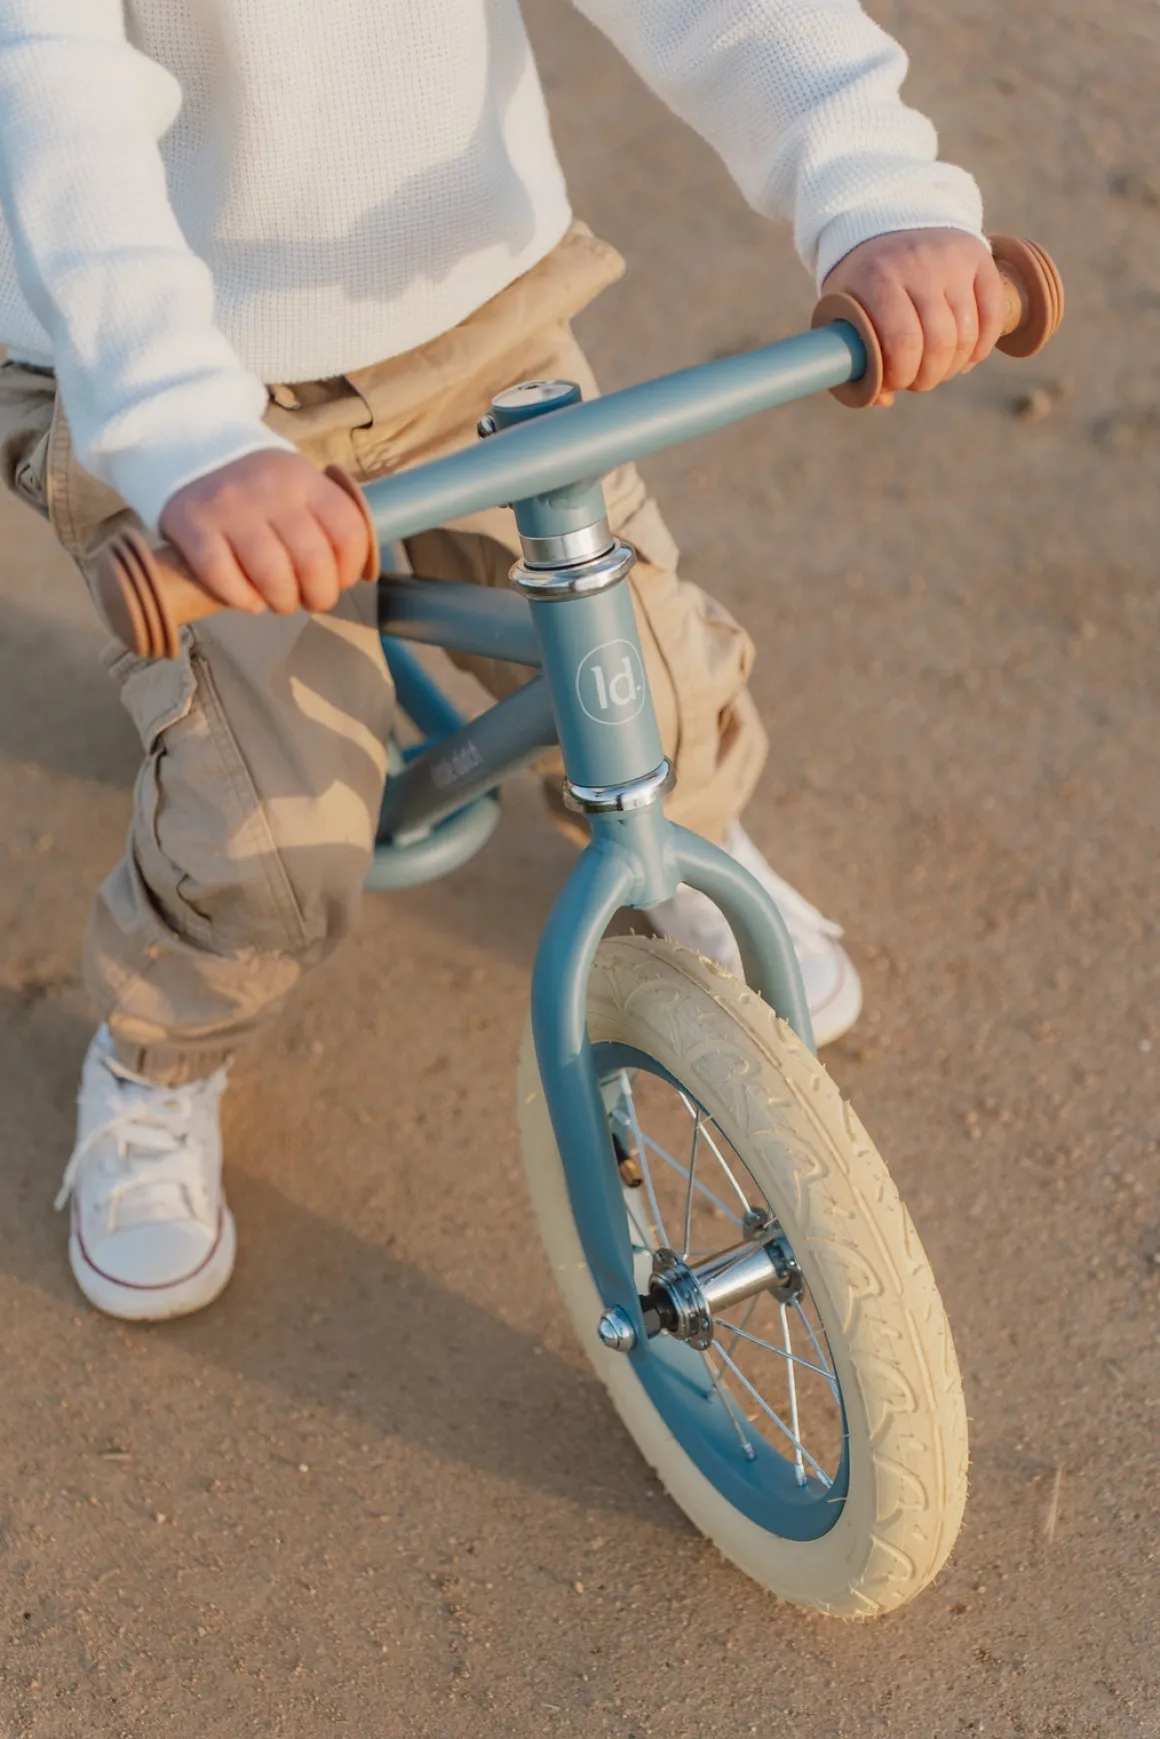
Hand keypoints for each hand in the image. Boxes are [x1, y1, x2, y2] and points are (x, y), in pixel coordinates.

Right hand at [159, 450, 371, 614]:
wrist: (190, 452)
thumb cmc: (259, 486)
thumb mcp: (301, 486)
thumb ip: (330, 521)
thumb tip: (362, 573)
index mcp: (305, 480)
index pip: (348, 533)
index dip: (350, 570)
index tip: (340, 581)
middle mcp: (271, 491)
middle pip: (313, 562)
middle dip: (320, 596)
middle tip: (310, 600)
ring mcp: (230, 508)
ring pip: (271, 575)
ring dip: (283, 602)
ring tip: (280, 602)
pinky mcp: (193, 526)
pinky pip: (223, 577)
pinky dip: (242, 600)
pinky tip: (249, 601)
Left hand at [821, 229, 1005, 406]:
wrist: (885, 218)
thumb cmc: (861, 280)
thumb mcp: (843, 308)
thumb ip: (855, 355)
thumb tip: (883, 400)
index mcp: (878, 278)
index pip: (902, 341)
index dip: (902, 375)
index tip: (896, 382)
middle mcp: (919, 265)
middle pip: (939, 342)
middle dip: (929, 376)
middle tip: (918, 382)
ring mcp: (953, 260)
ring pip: (968, 332)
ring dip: (954, 365)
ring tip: (938, 370)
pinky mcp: (979, 256)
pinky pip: (993, 313)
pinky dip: (983, 345)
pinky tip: (967, 358)